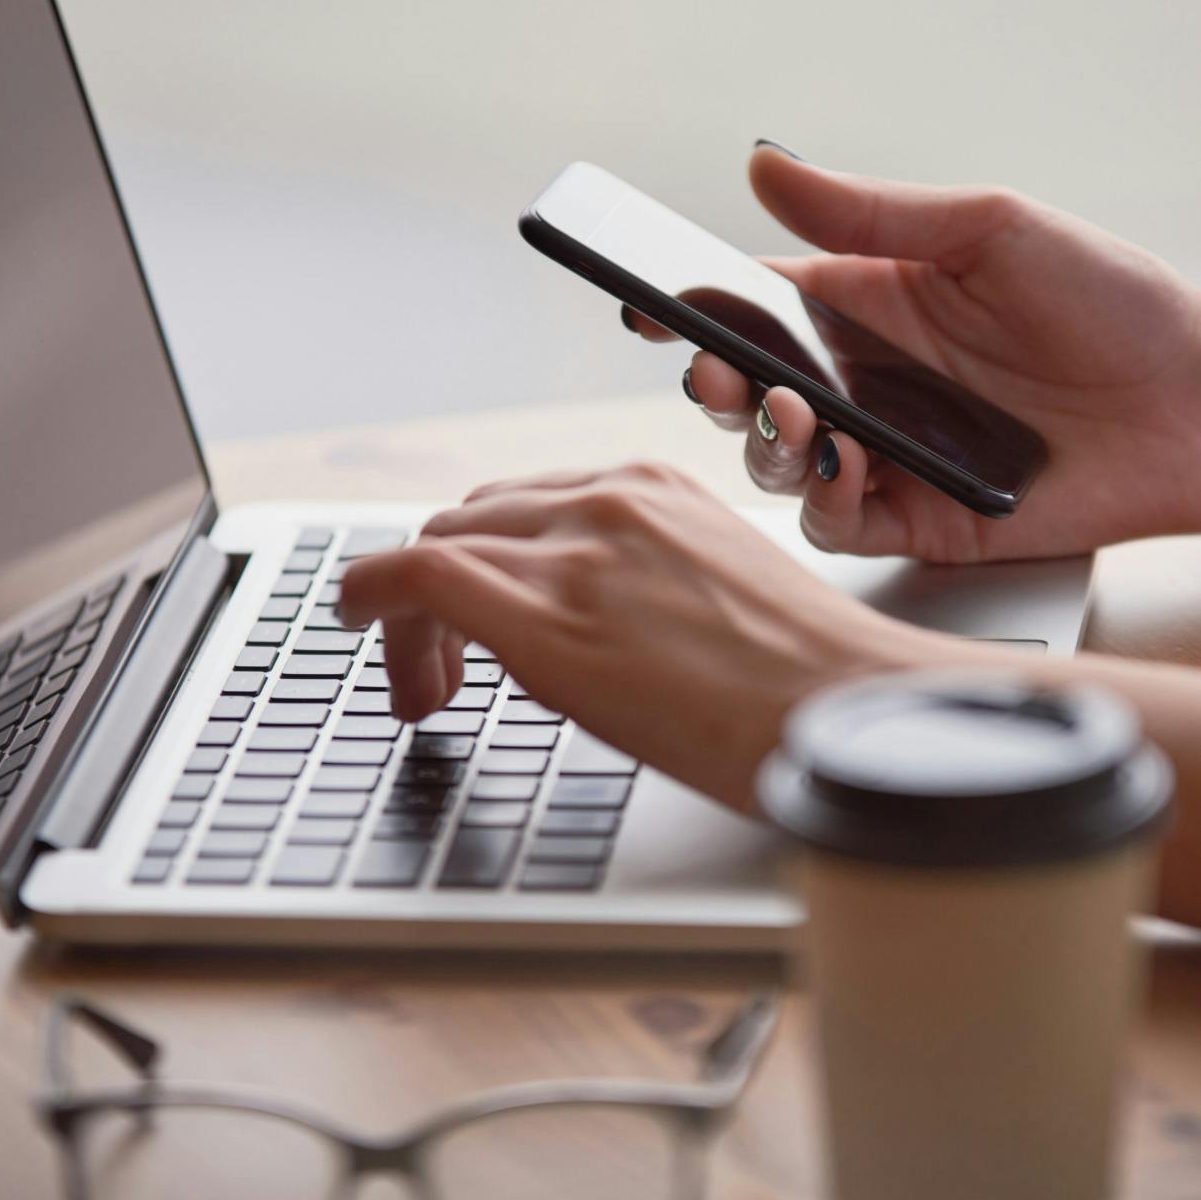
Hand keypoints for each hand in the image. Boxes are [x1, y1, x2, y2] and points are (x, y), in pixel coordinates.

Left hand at [337, 463, 971, 811]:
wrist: (845, 711)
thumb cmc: (806, 683)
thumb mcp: (720, 600)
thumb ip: (643, 590)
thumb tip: (581, 637)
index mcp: (655, 488)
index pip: (525, 505)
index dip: (482, 564)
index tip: (477, 626)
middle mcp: (609, 499)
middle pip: (470, 520)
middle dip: (439, 593)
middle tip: (446, 676)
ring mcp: (575, 549)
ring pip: (435, 544)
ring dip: (410, 618)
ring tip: (429, 692)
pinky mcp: (545, 611)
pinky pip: (415, 576)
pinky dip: (366, 594)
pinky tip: (355, 624)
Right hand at [631, 143, 1200, 561]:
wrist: (1200, 403)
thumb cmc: (1111, 305)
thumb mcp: (988, 230)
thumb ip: (872, 211)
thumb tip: (765, 166)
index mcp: (869, 304)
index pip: (754, 305)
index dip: (692, 308)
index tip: (646, 305)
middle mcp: (867, 383)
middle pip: (750, 391)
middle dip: (713, 384)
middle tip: (712, 372)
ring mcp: (890, 456)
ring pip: (780, 464)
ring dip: (766, 443)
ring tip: (794, 415)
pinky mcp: (921, 520)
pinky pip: (839, 524)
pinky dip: (826, 501)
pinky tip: (848, 466)